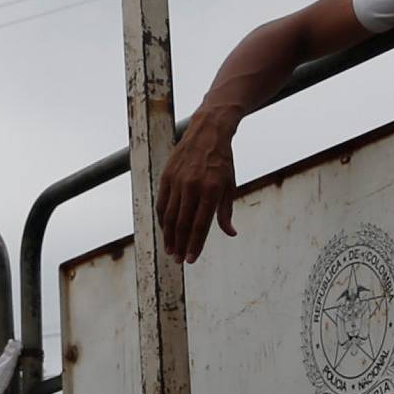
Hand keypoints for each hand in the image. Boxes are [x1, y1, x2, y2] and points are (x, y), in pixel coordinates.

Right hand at [157, 109, 238, 263]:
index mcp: (212, 190)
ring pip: (169, 216)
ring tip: (170, 250)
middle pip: (182, 224)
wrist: (208, 132)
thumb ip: (226, 211)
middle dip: (180, 245)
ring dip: (169, 236)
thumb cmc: (223, 161)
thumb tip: (230, 233)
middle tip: (178, 260)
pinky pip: (162, 203)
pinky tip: (165, 230)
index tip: (191, 260)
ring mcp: (178, 181)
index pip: (201, 225)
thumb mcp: (230, 185)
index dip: (195, 245)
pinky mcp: (167, 176)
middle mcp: (193, 186)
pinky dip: (162, 219)